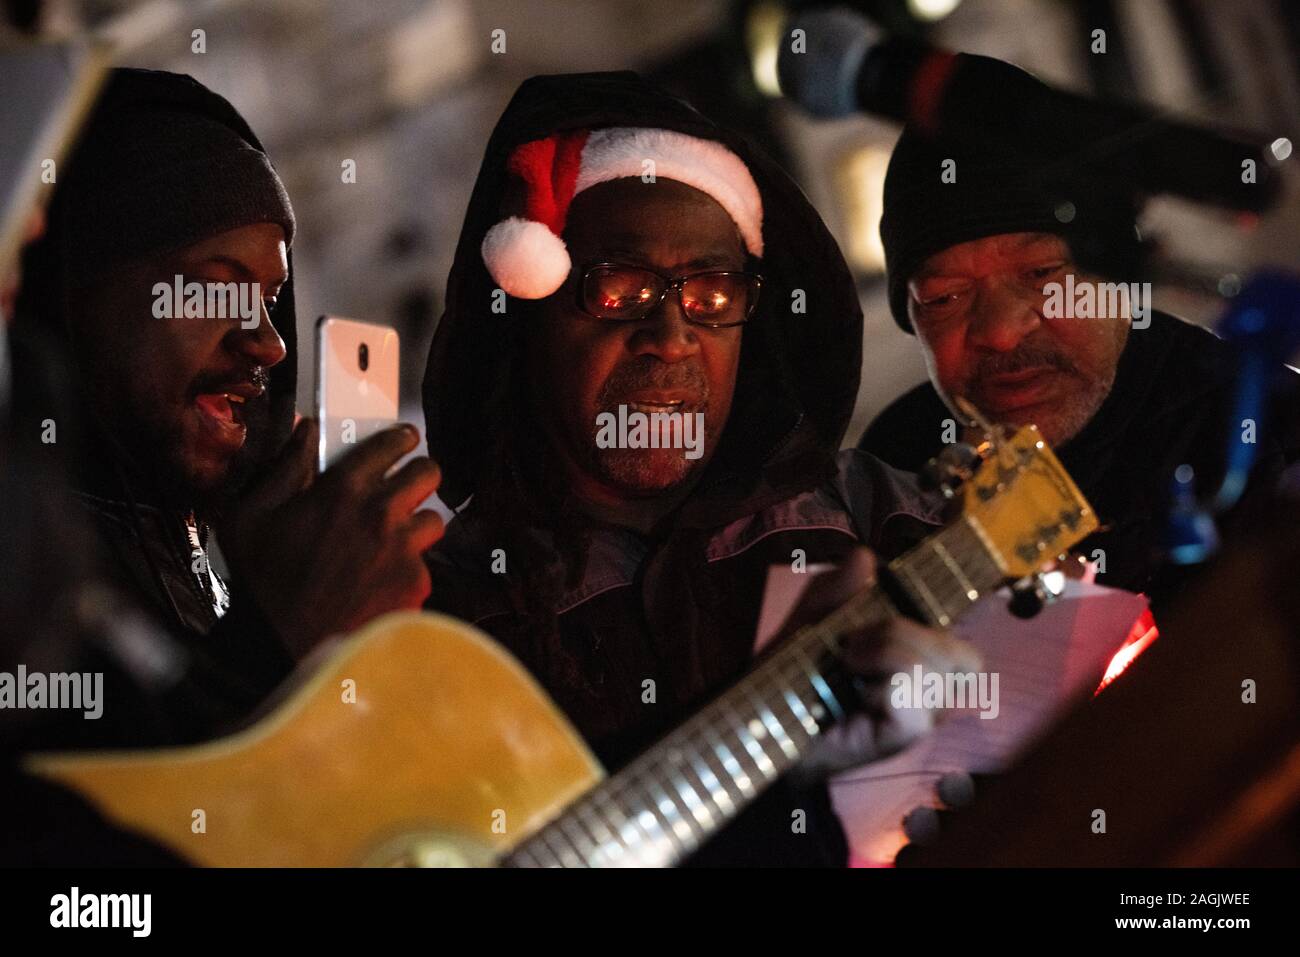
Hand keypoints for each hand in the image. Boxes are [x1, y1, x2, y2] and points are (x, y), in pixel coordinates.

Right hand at [219, 418, 444, 657]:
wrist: (281, 647)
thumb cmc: (262, 582)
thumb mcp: (252, 516)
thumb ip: (285, 468)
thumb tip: (307, 430)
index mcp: (342, 489)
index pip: (392, 444)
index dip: (401, 439)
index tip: (404, 441)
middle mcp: (381, 513)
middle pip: (428, 473)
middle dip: (418, 476)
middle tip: (406, 488)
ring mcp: (403, 549)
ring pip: (433, 520)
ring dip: (416, 525)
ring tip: (392, 540)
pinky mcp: (415, 583)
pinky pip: (424, 565)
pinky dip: (407, 570)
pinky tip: (381, 582)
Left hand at [774, 548, 982, 777]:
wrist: (767, 714)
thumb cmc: (799, 667)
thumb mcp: (815, 613)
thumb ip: (839, 585)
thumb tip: (865, 556)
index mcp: (925, 663)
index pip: (969, 651)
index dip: (946, 624)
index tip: (893, 618)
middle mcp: (933, 695)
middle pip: (961, 654)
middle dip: (901, 631)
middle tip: (853, 644)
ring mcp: (921, 718)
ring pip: (931, 667)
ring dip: (883, 652)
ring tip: (848, 664)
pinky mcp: (902, 735)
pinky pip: (911, 696)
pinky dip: (880, 683)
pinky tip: (856, 690)